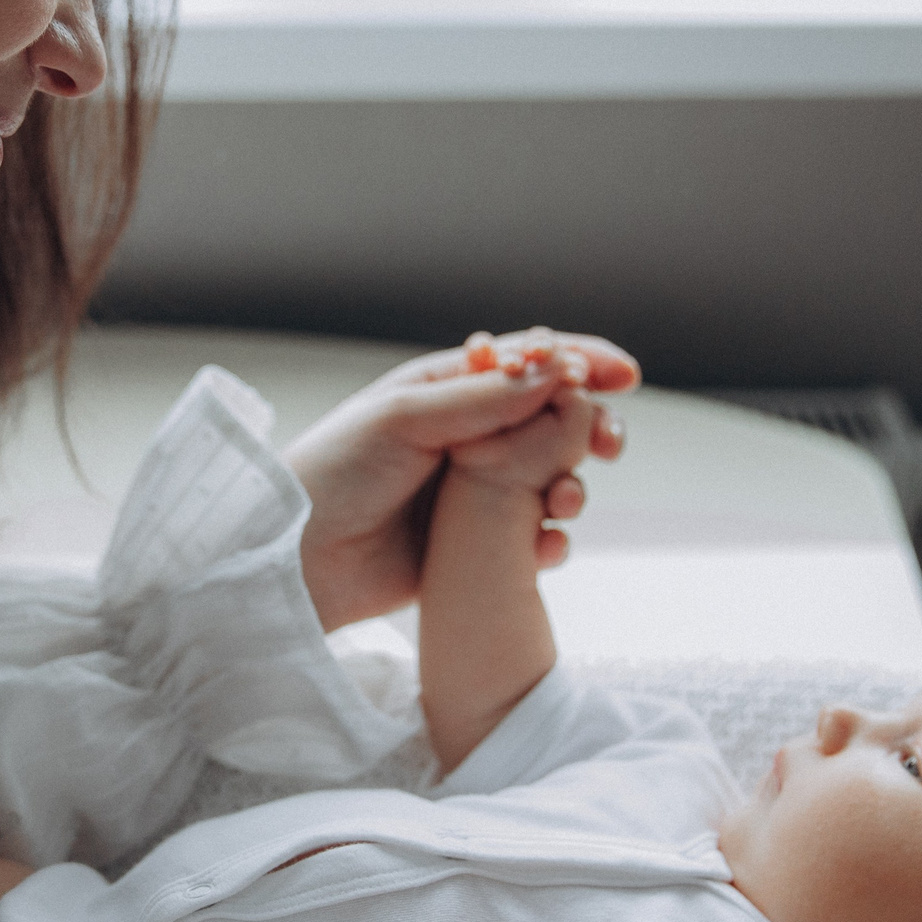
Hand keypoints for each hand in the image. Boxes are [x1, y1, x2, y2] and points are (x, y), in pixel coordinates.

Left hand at [286, 327, 636, 631]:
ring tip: (562, 500)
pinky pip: (532, 539)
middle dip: (589, 427)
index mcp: (446, 389)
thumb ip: (482, 398)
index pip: (528, 364)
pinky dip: (550, 540)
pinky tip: (545, 545)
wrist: (294, 558)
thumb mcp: (404, 420)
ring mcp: (474, 493)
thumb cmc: (332, 473)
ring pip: (551, 480)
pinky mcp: (475, 547)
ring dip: (573, 486)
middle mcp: (467, 437)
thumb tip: (556, 369)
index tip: (626, 374)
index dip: (582, 363)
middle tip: (606, 445)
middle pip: (554, 421)